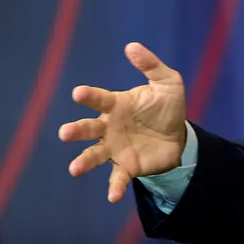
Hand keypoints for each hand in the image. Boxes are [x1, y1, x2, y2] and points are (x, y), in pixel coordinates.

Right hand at [58, 42, 186, 202]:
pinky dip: (114, 187)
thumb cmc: (166, 106)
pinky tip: (112, 197)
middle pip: (88, 128)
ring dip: (83, 162)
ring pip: (93, 155)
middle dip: (76, 130)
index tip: (78, 93)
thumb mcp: (167, 82)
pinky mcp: (126, 166)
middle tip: (64, 133)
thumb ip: (150, 64)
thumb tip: (131, 46)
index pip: (99, 99)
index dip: (89, 96)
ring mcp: (115, 148)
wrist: (179, 136)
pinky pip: (117, 178)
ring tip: (74, 168)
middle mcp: (109, 127)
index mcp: (117, 105)